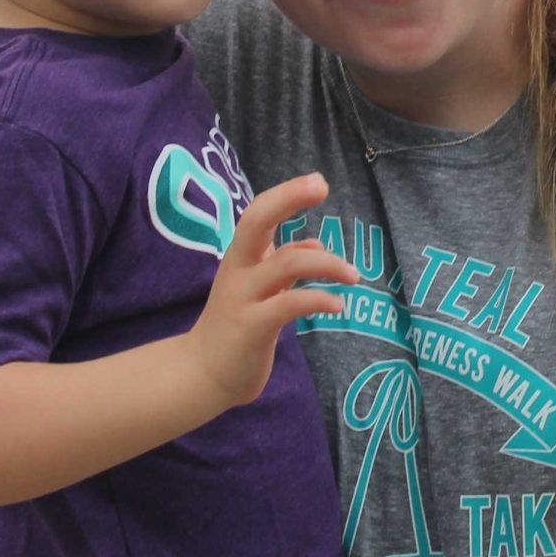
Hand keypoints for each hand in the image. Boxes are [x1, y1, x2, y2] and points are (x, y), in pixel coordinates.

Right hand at [181, 175, 357, 411]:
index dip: (286, 194)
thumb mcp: (259, 289)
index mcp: (240, 257)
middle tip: (321, 186)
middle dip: (288, 199)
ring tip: (353, 275)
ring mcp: (243, 298)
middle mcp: (238, 270)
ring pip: (285, 263)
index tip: (318, 181)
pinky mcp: (251, 328)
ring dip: (327, 263)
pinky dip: (318, 299)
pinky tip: (338, 305)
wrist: (202, 375)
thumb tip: (316, 244)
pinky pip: (288, 305)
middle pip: (255, 221)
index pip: (258, 213)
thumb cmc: (235, 326)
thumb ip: (283, 264)